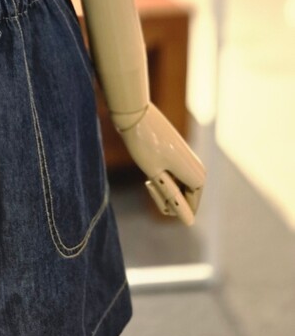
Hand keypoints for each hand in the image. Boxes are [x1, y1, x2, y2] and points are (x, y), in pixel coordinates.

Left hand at [112, 101, 205, 225]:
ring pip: (177, 190)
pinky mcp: (181, 157)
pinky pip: (174, 179)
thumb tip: (190, 222)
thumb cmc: (144, 145)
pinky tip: (151, 164)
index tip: (151, 184)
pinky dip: (161, 177)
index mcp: (199, 178)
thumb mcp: (156, 176)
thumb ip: (173, 199)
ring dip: (161, 187)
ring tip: (148, 171)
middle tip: (147, 179)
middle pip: (183, 201)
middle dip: (164, 196)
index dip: (167, 203)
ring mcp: (190, 163)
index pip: (188, 209)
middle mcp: (199, 171)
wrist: (135, 113)